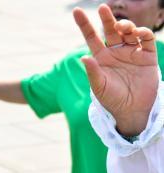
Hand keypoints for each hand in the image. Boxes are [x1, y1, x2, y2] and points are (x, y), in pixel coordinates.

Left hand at [74, 4, 159, 136]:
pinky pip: (146, 40)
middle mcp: (116, 52)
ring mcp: (132, 52)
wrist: (132, 110)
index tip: (76, 12)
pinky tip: (137, 33)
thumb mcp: (99, 87)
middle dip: (106, 18)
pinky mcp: (147, 56)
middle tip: (102, 8)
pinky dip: (143, 33)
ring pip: (129, 32)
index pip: (91, 37)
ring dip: (126, 25)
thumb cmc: (112, 100)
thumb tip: (83, 57)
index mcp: (101, 58)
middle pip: (110, 30)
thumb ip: (93, 72)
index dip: (84, 24)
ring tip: (122, 27)